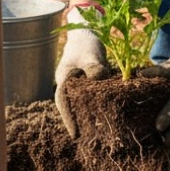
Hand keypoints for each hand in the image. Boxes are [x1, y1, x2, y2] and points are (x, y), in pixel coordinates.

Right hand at [54, 9, 108, 138]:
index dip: (68, 120)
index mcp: (64, 79)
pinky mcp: (87, 82)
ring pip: (80, 103)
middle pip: (71, 106)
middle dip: (78, 122)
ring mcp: (77, 83)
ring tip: (97, 131)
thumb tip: (100, 81)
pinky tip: (106, 113)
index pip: (63, 103)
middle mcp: (69, 84)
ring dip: (87, 115)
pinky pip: (90, 97)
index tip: (75, 135)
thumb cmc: (86, 43)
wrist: (87, 31)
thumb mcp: (90, 55)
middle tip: (87, 138)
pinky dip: (96, 105)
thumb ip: (94, 68)